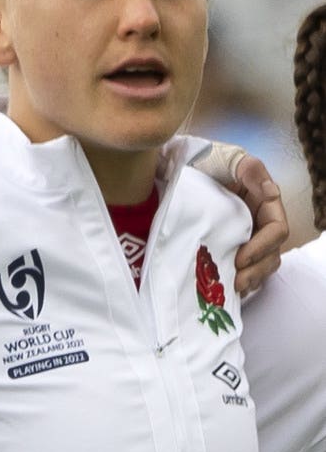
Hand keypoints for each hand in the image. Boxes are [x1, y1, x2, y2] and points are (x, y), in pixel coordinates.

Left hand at [199, 141, 297, 294]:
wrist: (175, 168)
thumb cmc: (206, 161)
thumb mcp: (229, 159)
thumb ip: (251, 171)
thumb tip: (271, 192)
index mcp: (265, 205)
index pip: (276, 230)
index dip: (263, 246)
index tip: (242, 257)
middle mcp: (258, 223)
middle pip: (271, 253)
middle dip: (257, 270)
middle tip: (236, 282)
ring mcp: (244, 237)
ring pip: (259, 265)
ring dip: (250, 280)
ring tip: (232, 289)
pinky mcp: (227, 247)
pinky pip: (241, 270)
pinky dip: (238, 281)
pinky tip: (227, 292)